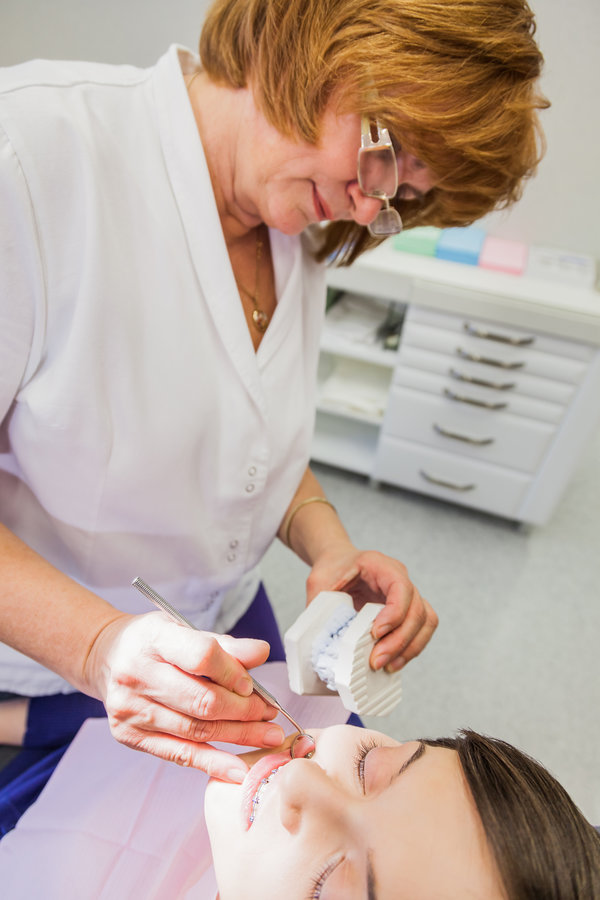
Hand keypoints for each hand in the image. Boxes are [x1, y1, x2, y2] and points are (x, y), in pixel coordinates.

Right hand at [84, 612, 284, 781]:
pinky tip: (239, 767)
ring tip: (267, 735)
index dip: (233, 673)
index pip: (201, 656)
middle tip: (269, 714)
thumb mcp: (184, 629)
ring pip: (195, 730)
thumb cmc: (154, 643)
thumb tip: (262, 652)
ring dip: (238, 736)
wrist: (108, 658)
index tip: (253, 685)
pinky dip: (213, 763)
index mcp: (154, 638)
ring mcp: (131, 709)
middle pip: (201, 700)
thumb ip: (225, 644)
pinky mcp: (130, 736)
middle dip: (243, 711)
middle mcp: (137, 674)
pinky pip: (179, 754)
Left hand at [306, 547, 437, 671]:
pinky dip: (411, 648)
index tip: (375, 633)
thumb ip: (320, 606)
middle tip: (376, 661)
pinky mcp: (407, 610)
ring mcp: (407, 594)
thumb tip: (321, 642)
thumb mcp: (319, 582)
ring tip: (387, 666)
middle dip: (399, 640)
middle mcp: (400, 578)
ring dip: (409, 647)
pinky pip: (421, 629)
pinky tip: (393, 663)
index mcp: (380, 565)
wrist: (338, 562)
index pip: (400, 587)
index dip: (394, 613)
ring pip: (425, 621)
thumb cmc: (331, 569)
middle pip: (416, 609)